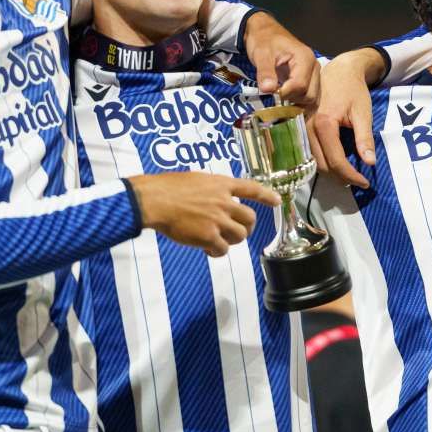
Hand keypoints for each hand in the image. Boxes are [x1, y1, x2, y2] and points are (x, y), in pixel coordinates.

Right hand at [130, 171, 278, 257]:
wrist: (155, 200)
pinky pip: (222, 250)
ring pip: (240, 236)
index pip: (251, 188)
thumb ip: (210, 189)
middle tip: (238, 232)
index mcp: (221, 184)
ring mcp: (218, 219)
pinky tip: (208, 250)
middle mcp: (224, 201)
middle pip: (250, 218)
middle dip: (247, 227)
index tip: (277, 201)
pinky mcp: (209, 236)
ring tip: (218, 241)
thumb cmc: (167, 188)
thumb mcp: (195, 179)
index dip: (266, 195)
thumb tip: (212, 198)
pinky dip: (217, 252)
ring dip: (232, 240)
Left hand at [244, 13, 319, 106]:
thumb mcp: (261, 54)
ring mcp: (313, 73)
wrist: (265, 33)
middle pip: (310, 94)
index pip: (300, 85)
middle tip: (275, 93)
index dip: (285, 93)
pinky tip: (286, 97)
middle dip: (292, 98)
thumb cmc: (264, 40)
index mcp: (305, 58)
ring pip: (312, 98)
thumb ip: (265, 72)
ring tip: (280, 94)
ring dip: (296, 101)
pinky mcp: (310, 79)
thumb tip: (268, 90)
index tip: (271, 92)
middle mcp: (314, 66)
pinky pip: (309, 95)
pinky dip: (298, 101)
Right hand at [309, 48, 383, 187]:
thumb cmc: (353, 89)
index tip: (365, 182)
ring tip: (348, 174)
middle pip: (322, 165)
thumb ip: (365, 138)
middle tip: (358, 180)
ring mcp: (301, 127)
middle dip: (340, 177)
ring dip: (330, 172)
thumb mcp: (363, 112)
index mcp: (324, 123)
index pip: (336, 160)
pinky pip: (309, 151)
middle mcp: (308, 127)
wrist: (339, 70)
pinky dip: (322, 162)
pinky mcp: (300, 127)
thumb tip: (369, 162)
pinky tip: (336, 163)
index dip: (351, 175)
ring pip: (313, 161)